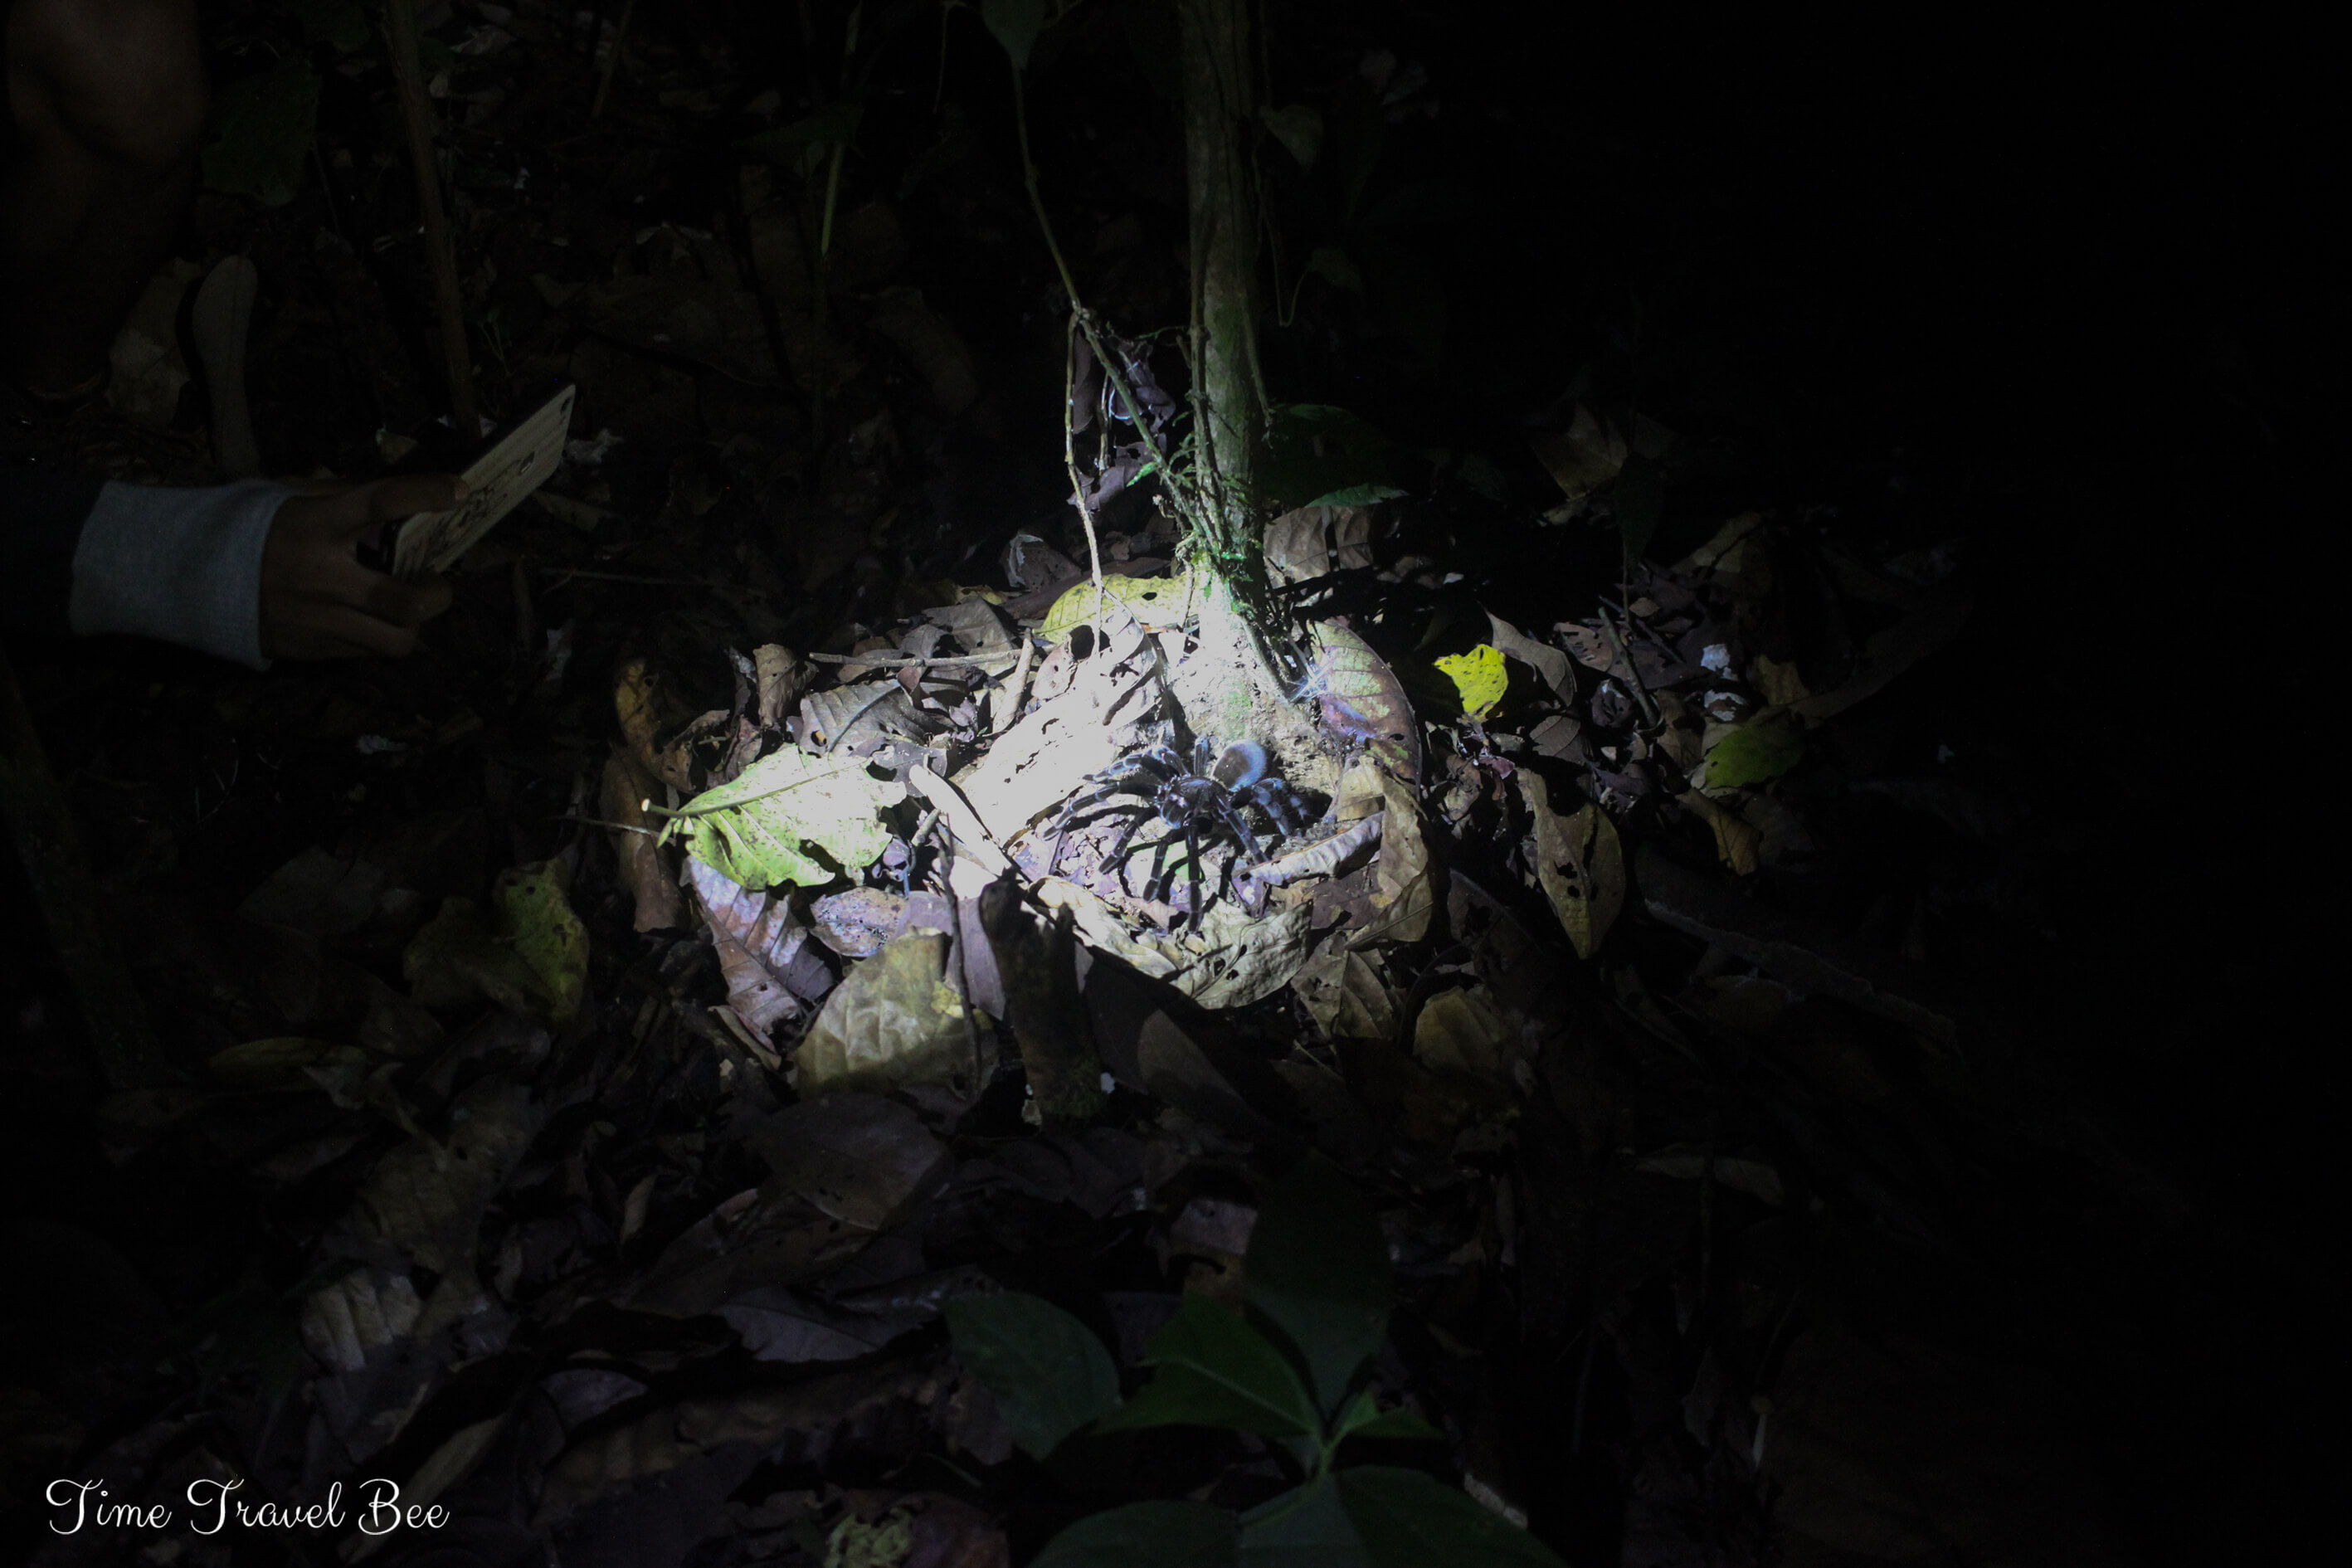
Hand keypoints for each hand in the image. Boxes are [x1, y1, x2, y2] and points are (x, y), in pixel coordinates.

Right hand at [260, 473, 463, 658]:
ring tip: (410, 609)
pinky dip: (381, 637)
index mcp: (316, 526)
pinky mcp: (315, 649)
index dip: (423, 494)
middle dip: (438, 595)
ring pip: (397, 641)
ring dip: (414, 625)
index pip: (380, 503)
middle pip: (406, 602)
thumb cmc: (247, 531)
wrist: (192, 580)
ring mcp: (321, 620)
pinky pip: (368, 652)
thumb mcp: (284, 497)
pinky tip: (375, 620)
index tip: (457, 490)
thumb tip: (392, 491)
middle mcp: (324, 578)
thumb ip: (338, 493)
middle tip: (436, 581)